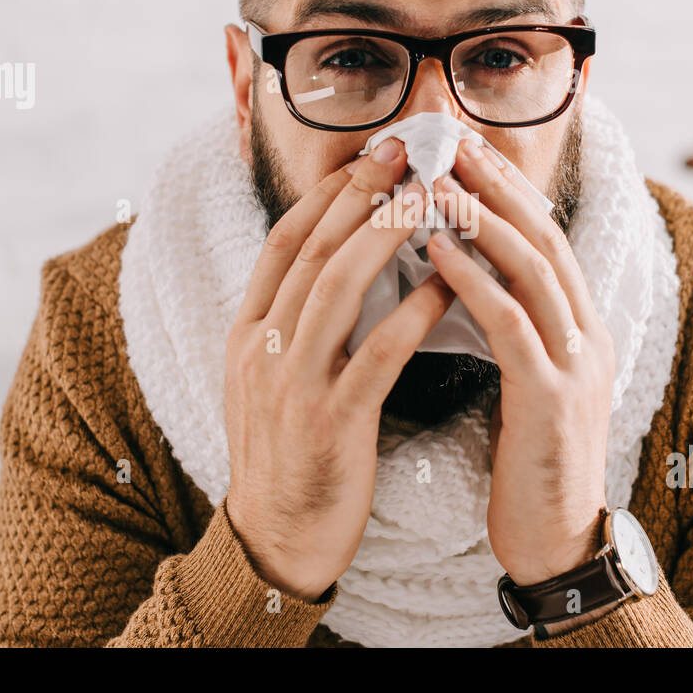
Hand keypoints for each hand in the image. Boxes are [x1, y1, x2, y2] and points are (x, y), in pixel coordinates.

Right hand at [224, 137, 455, 600]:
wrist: (274, 542)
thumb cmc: (288, 457)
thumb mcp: (270, 381)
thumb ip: (295, 324)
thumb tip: (338, 265)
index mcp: (247, 333)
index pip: (284, 243)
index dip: (326, 193)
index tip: (369, 156)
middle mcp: (261, 349)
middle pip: (311, 250)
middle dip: (359, 193)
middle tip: (404, 150)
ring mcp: (290, 385)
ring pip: (336, 288)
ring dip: (385, 235)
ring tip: (428, 196)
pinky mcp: (330, 422)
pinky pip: (376, 354)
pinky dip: (412, 312)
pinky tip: (446, 285)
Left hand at [427, 137, 613, 586]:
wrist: (557, 541)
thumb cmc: (529, 462)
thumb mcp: (527, 382)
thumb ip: (510, 327)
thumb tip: (460, 273)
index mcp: (582, 327)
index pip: (546, 237)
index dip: (508, 188)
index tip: (465, 148)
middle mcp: (589, 334)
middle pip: (544, 237)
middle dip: (496, 184)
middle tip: (450, 141)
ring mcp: (577, 364)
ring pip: (532, 269)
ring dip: (482, 219)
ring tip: (435, 182)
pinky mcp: (553, 399)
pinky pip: (511, 325)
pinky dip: (473, 282)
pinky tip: (435, 253)